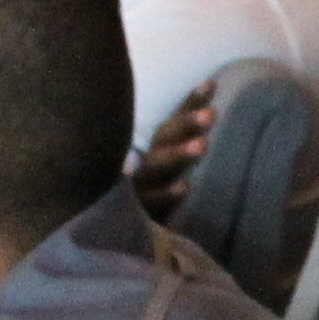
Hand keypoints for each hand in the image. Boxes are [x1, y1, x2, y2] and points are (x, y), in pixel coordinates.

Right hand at [133, 81, 217, 221]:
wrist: (107, 235)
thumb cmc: (147, 204)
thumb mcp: (164, 177)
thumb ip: (184, 148)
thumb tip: (210, 109)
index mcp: (154, 155)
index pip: (172, 125)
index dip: (189, 105)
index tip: (211, 84)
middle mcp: (144, 168)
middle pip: (164, 142)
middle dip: (186, 126)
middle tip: (212, 115)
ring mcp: (138, 190)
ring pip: (157, 169)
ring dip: (178, 155)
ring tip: (203, 145)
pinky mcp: (136, 216)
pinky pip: (151, 204)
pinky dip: (166, 196)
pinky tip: (185, 188)